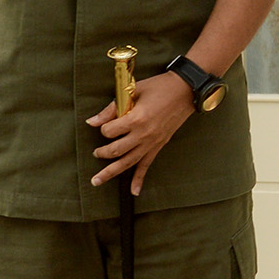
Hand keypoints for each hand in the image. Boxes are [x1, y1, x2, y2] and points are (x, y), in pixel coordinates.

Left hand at [87, 70, 195, 194]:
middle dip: (102, 153)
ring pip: (128, 162)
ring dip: (110, 172)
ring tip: (96, 180)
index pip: (110, 131)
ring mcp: (152, 142)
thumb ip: (112, 108)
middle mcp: (144, 134)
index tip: (104, 124)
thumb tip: (92, 122)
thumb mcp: (133, 91)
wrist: (186, 90)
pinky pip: (147, 165)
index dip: (103, 128)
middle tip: (96, 152)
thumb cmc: (159, 87)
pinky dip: (139, 179)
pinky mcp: (159, 146)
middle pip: (115, 151)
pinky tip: (134, 191)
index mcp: (137, 118)